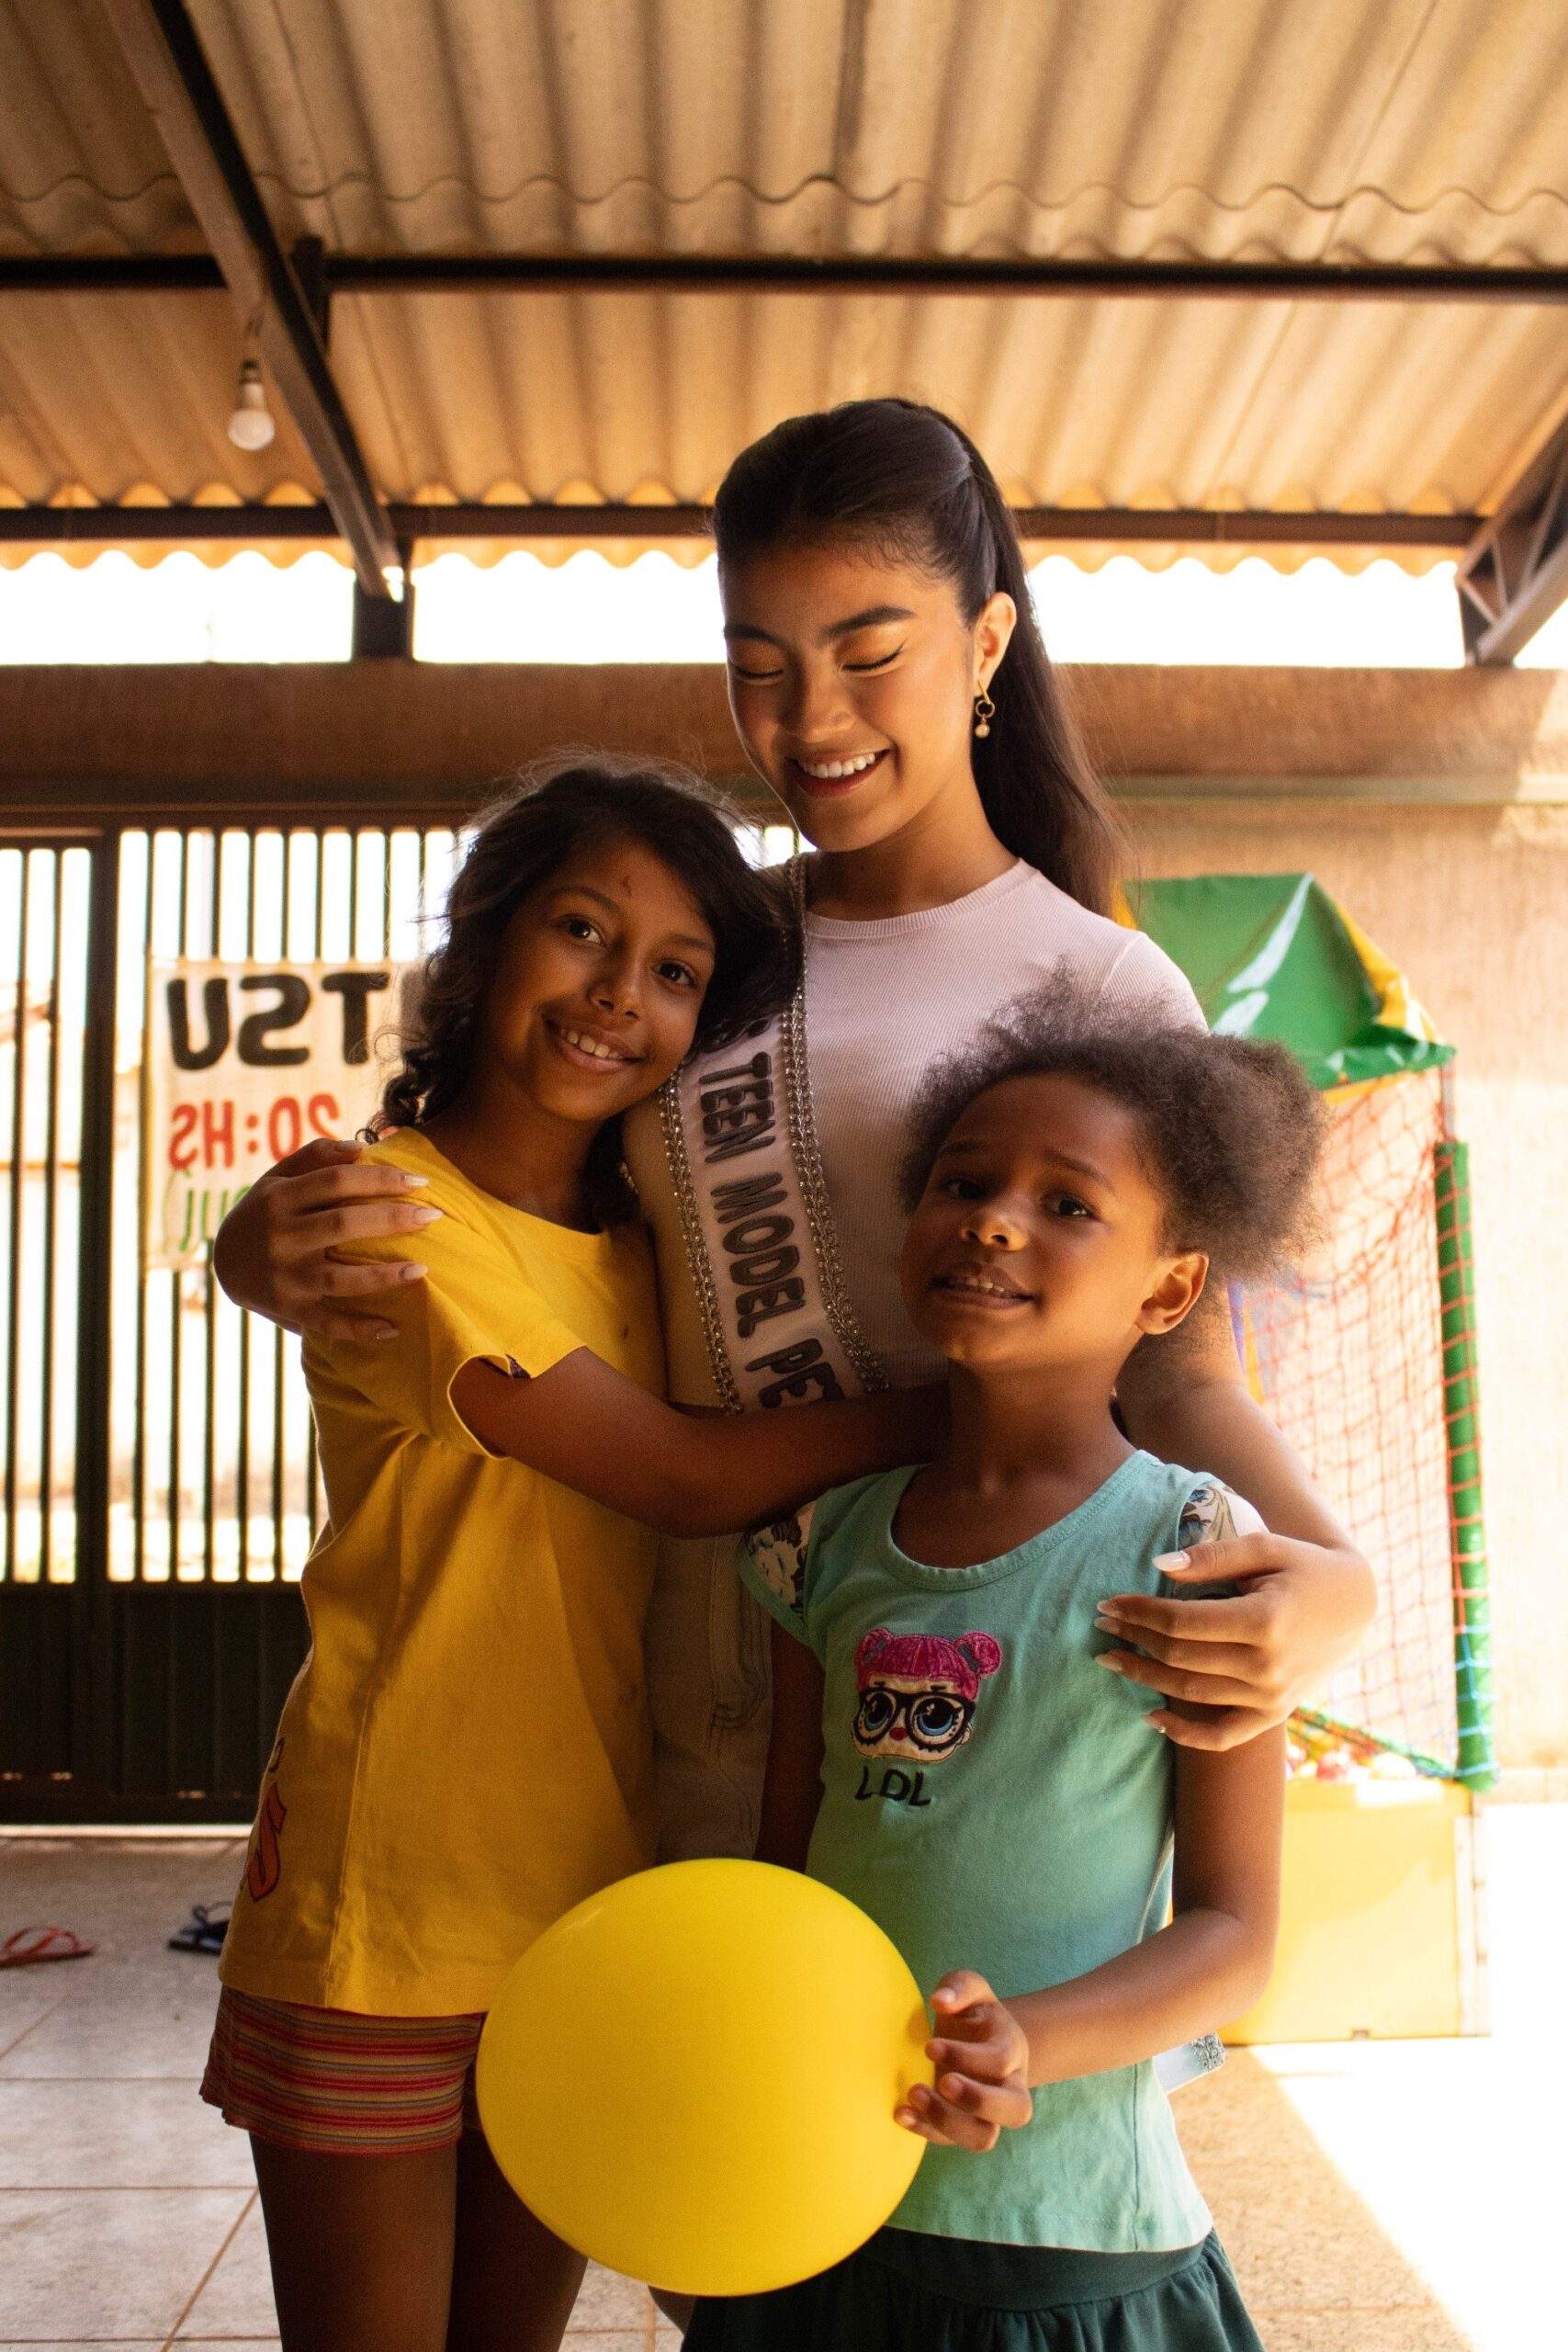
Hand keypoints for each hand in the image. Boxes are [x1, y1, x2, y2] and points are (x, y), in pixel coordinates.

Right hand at [211, 1137, 437, 1340]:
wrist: (224, 1263)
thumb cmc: (266, 1212)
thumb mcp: (278, 1177)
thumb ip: (315, 1156)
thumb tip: (362, 1147)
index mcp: (280, 1198)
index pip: (338, 1181)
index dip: (381, 1178)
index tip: (421, 1181)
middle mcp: (281, 1237)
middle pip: (344, 1225)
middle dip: (393, 1219)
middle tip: (434, 1216)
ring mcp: (286, 1277)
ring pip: (339, 1278)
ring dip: (383, 1276)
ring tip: (422, 1270)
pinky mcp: (290, 1309)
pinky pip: (328, 1324)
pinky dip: (359, 1330)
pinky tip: (393, 1328)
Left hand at [895, 1971, 1031, 2150]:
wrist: (974, 2041)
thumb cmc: (970, 2012)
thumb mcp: (970, 1988)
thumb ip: (959, 1987)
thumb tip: (941, 2002)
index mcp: (1012, 2049)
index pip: (1000, 2061)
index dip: (966, 2057)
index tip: (929, 2047)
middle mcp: (1010, 2088)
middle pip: (1015, 2110)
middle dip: (976, 2099)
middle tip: (942, 2081)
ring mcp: (989, 2115)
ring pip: (984, 2137)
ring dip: (948, 2122)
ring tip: (913, 2095)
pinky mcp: (964, 2128)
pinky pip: (951, 2142)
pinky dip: (925, 2131)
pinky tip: (900, 2112)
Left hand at [1095, 1534, 1376, 1750]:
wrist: (1355, 1606)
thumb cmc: (1305, 1567)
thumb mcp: (1264, 1547)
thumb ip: (1212, 1557)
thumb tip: (1159, 1565)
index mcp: (1264, 1621)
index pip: (1181, 1623)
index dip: (1139, 1613)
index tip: (1109, 1603)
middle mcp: (1267, 1667)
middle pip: (1179, 1658)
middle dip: (1133, 1640)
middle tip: (1101, 1625)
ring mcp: (1271, 1697)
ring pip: (1190, 1694)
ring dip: (1143, 1678)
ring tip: (1110, 1660)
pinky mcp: (1273, 1714)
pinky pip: (1222, 1735)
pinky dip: (1183, 1733)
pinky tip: (1150, 1717)